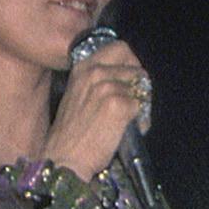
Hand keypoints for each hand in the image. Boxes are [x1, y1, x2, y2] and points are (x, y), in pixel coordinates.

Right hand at [44, 38, 148, 182]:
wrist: (64, 160)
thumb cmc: (70, 135)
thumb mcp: (77, 96)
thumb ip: (97, 83)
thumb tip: (128, 80)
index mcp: (82, 68)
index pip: (119, 48)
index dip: (130, 64)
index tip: (129, 81)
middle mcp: (95, 72)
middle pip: (135, 65)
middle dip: (140, 81)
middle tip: (135, 99)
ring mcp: (108, 87)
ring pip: (141, 88)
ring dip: (140, 106)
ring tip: (126, 123)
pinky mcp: (120, 105)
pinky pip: (143, 108)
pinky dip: (140, 122)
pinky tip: (125, 133)